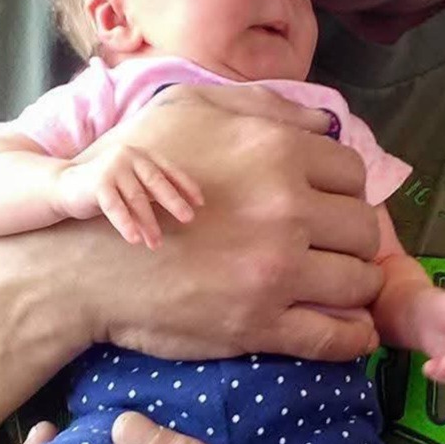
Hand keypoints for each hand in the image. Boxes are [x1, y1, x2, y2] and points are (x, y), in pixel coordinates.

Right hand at [56, 140, 202, 249]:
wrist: (65, 186)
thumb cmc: (105, 188)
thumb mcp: (132, 184)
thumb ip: (151, 190)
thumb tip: (182, 207)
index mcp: (141, 155)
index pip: (168, 170)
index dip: (186, 185)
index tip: (200, 203)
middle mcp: (128, 157)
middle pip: (156, 182)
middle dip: (174, 201)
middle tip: (188, 218)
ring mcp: (112, 168)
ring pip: (137, 199)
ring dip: (149, 223)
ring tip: (156, 243)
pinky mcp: (98, 184)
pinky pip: (116, 208)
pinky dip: (126, 225)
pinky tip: (134, 240)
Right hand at [70, 83, 382, 365]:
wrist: (79, 259)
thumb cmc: (127, 175)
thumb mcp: (186, 108)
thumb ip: (261, 105)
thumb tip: (323, 123)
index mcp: (273, 152)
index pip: (353, 173)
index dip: (343, 189)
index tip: (327, 204)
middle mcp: (284, 209)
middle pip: (365, 228)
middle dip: (352, 237)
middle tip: (331, 245)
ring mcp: (275, 271)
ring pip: (360, 282)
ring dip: (355, 285)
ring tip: (336, 284)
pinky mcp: (261, 325)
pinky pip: (337, 337)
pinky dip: (353, 337)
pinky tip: (349, 329)